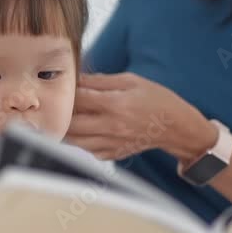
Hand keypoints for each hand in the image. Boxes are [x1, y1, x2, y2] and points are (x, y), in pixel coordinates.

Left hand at [67, 73, 212, 162]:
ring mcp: (110, 143)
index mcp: (116, 104)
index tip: (61, 86)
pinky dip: (77, 141)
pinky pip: (84, 150)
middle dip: (59, 113)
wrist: (176, 128)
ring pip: (72, 140)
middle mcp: (111, 126)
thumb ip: (100, 81)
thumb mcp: (131, 81)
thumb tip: (76, 77)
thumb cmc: (155, 99)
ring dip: (63, 129)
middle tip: (56, 104)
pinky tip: (80, 130)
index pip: (78, 98)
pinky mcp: (110, 155)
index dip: (66, 91)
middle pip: (69, 122)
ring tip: (62, 118)